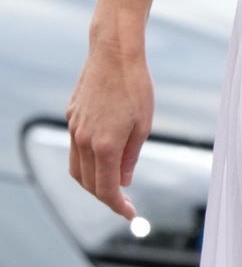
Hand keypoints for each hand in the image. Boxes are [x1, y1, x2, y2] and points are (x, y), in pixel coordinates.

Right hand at [66, 36, 153, 218]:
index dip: (118, 206)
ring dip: (92, 181)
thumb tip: (124, 180)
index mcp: (104, 146)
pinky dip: (86, 159)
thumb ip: (131, 157)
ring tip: (111, 182)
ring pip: (77, 168)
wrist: (115, 52)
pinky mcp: (71, 115)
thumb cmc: (135, 85)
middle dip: (105, 196)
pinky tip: (102, 154)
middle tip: (123, 200)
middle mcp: (84, 140)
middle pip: (88, 183)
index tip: (130, 214)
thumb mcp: (143, 124)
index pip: (106, 190)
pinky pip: (75, 146)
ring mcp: (75, 127)